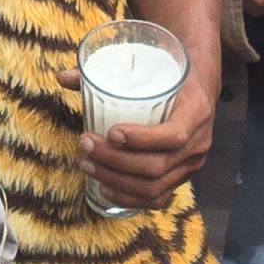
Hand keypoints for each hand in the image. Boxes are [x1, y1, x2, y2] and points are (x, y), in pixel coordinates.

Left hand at [68, 55, 214, 210]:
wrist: (200, 84)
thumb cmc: (171, 74)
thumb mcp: (151, 64)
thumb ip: (107, 68)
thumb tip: (62, 77)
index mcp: (196, 112)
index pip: (173, 136)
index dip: (141, 139)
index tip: (111, 132)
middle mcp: (198, 143)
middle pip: (155, 166)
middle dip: (114, 160)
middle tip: (85, 144)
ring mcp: (191, 165)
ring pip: (153, 187)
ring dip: (115, 179)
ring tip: (87, 164)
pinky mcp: (181, 177)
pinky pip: (157, 199)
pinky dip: (128, 197)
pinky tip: (105, 188)